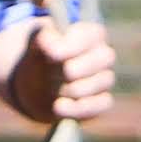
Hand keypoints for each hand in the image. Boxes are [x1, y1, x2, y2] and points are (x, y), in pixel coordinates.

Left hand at [0, 13, 118, 126]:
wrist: (35, 87)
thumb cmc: (39, 59)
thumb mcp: (35, 44)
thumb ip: (42, 38)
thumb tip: (52, 44)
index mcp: (91, 33)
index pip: (94, 35)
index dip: (73, 46)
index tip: (51, 55)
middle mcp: (104, 54)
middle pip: (104, 58)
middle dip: (72, 70)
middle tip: (51, 74)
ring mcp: (105, 79)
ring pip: (99, 83)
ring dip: (70, 89)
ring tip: (52, 89)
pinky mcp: (103, 101)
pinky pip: (101, 105)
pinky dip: (77, 108)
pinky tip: (58, 106)